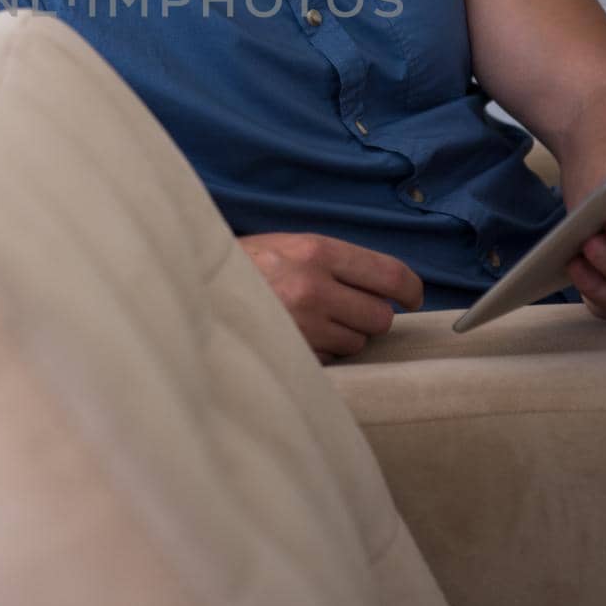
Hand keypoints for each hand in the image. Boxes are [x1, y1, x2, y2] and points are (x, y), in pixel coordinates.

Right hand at [236, 231, 422, 360]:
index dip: (411, 289)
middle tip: (349, 310)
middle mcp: (313, 287)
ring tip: (314, 322)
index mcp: (316, 251)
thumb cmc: (246, 266)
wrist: (193, 286)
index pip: (390, 274)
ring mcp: (301, 326)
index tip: (413, 297)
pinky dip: (322, 354)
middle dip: (371, 316)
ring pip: (356, 343)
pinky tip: (299, 337)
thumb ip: (333, 261)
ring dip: (345, 336)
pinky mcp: (290, 354)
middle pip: (380, 316)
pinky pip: (330, 361)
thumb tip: (385, 286)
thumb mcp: (288, 245)